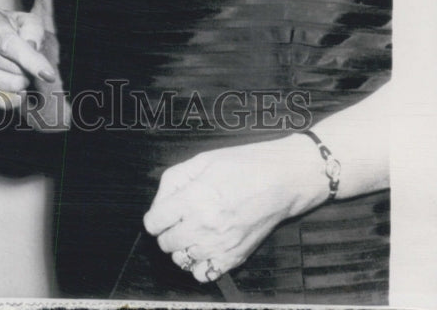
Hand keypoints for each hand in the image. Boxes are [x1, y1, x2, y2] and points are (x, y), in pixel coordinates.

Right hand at [0, 8, 55, 107]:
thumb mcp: (27, 20)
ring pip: (9, 85)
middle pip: (13, 68)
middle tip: (26, 59)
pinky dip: (13, 98)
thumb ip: (34, 31)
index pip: (8, 44)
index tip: (48, 75)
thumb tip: (31, 49)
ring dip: (23, 81)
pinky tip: (14, 88)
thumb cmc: (12, 27)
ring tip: (17, 69)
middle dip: (29, 68)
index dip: (30, 60)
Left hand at [143, 136, 324, 281]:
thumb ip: (173, 182)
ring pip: (181, 260)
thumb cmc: (242, 165)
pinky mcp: (235, 258)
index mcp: (194, 199)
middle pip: (165, 244)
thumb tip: (158, 205)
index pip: (154, 223)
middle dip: (166, 231)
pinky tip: (204, 248)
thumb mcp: (201, 161)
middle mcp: (205, 226)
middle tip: (178, 220)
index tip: (161, 214)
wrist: (281, 180)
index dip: (154, 217)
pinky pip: (203, 274)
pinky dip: (199, 265)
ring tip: (192, 232)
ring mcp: (220, 245)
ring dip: (181, 248)